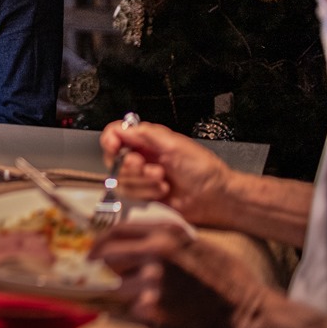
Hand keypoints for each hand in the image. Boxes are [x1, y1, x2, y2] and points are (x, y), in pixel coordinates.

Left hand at [91, 222, 268, 327]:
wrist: (246, 312)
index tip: (93, 250)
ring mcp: (151, 284)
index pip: (115, 231)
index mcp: (163, 236)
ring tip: (126, 295)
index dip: (99, 241)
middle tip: (95, 274)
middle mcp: (154, 256)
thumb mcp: (194, 242)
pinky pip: (128, 310)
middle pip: (106, 257)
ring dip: (116, 291)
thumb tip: (131, 239)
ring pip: (113, 286)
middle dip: (98, 267)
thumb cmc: (224, 276)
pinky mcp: (153, 311)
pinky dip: (132, 311)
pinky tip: (147, 311)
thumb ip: (162, 238)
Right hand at [99, 120, 231, 225]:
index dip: (110, 140)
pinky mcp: (144, 196)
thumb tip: (121, 129)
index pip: (115, 134)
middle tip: (147, 167)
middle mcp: (141, 157)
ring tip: (163, 180)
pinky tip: (164, 190)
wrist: (216, 197)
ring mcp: (141, 178)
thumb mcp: (175, 145)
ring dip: (143, 181)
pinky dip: (147, 193)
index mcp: (147, 141)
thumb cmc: (203, 169)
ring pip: (122, 179)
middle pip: (113, 159)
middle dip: (129, 165)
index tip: (114, 148)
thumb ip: (146, 134)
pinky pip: (131, 196)